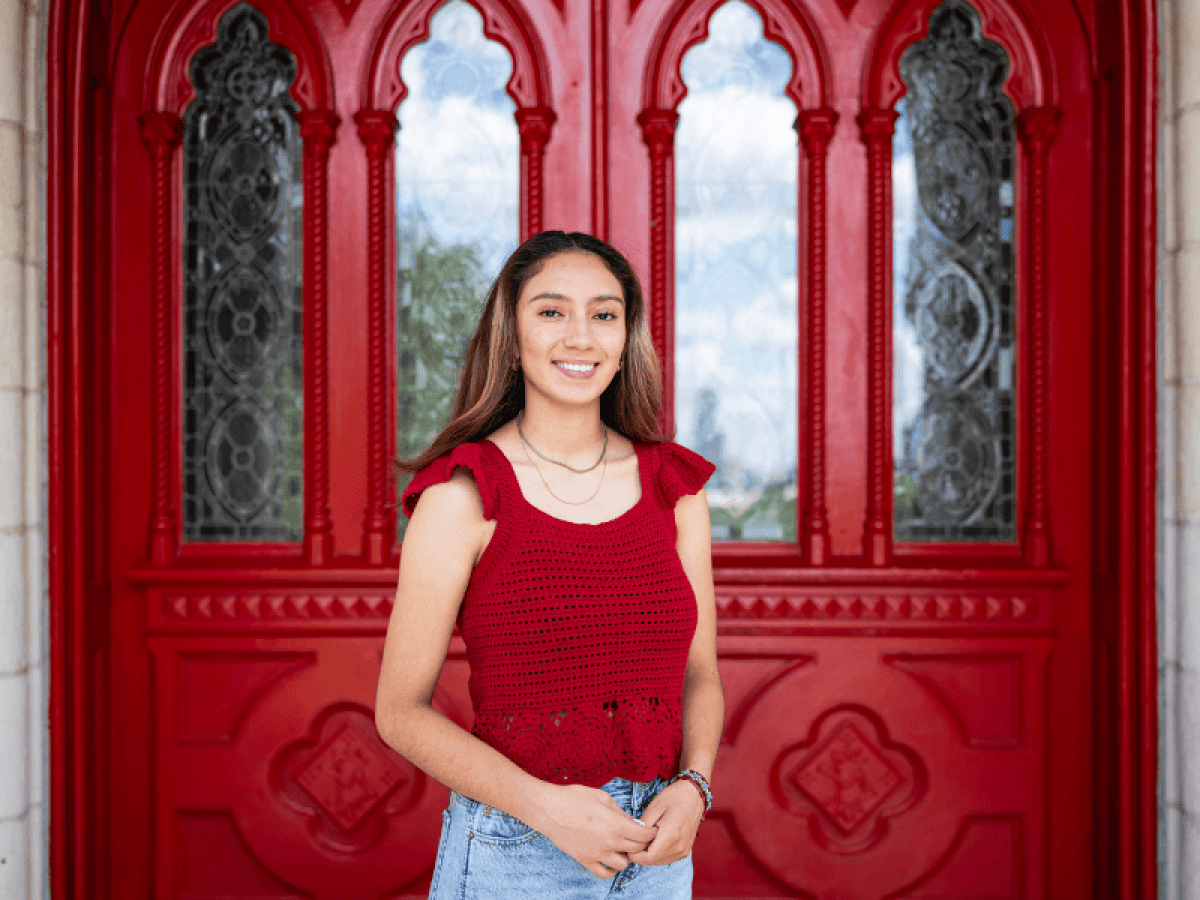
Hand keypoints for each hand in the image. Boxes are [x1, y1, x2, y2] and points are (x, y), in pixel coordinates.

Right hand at [530, 783, 658, 877]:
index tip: (651, 830)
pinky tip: (611, 861)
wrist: (550, 809)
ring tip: (623, 847)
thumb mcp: (602, 797)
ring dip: (627, 856)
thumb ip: (620, 812)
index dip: (650, 832)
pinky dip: (611, 870)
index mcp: (617, 825)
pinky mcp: (585, 860)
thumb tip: (631, 822)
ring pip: (624, 864)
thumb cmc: (574, 798)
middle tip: (639, 836)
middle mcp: (610, 842)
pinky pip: (604, 873)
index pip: (644, 836)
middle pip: (637, 850)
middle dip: (642, 843)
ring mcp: (598, 854)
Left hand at [625, 779, 703, 866]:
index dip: (635, 856)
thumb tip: (633, 839)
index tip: (628, 846)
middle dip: (641, 855)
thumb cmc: (674, 797)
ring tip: (645, 838)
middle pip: (653, 861)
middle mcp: (679, 847)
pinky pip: (668, 858)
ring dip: (650, 854)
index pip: (649, 858)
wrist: (694, 795)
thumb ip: (643, 825)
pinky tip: (655, 840)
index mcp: (671, 835)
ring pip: (660, 861)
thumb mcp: (655, 807)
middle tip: (634, 840)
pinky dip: (659, 853)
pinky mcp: (685, 850)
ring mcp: (684, 850)